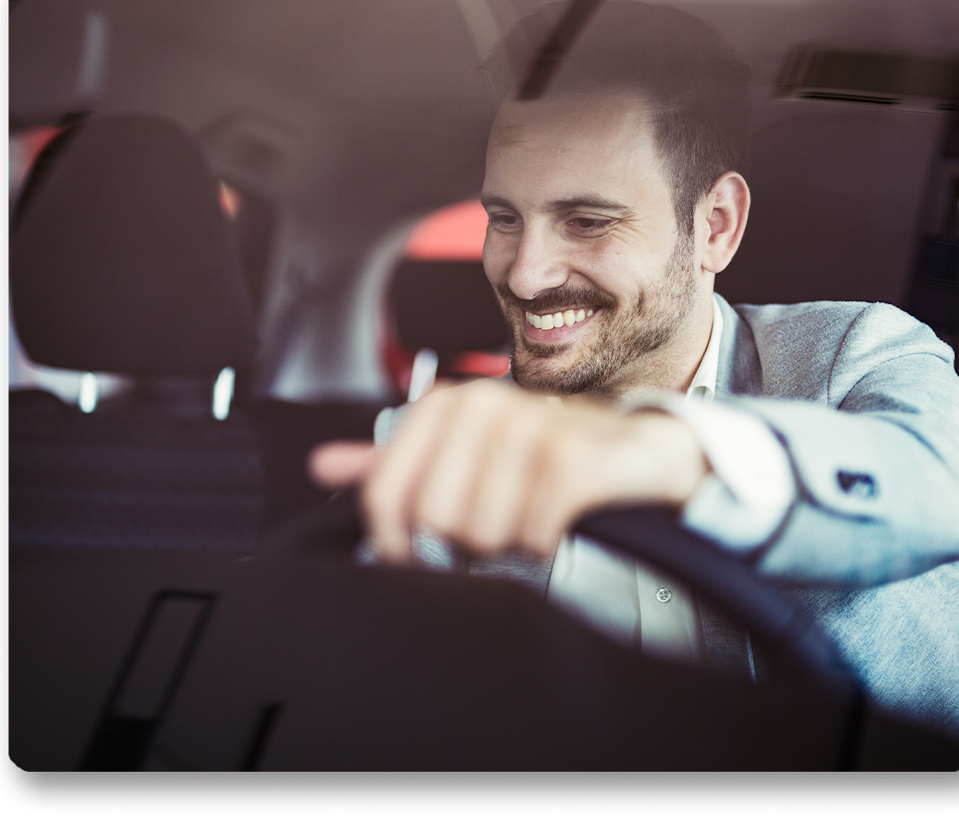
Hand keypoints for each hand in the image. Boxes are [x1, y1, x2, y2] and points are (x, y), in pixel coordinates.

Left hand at [308, 379, 709, 562]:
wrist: (637, 452)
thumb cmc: (544, 455)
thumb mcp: (465, 452)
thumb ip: (395, 461)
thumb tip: (322, 465)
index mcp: (447, 404)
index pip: (384, 494)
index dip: (395, 542)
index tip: (419, 555)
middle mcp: (484, 404)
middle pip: (433, 520)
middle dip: (466, 543)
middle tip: (498, 526)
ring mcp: (530, 426)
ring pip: (480, 532)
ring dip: (509, 544)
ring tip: (530, 519)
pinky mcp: (571, 458)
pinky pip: (530, 534)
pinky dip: (544, 544)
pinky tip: (557, 524)